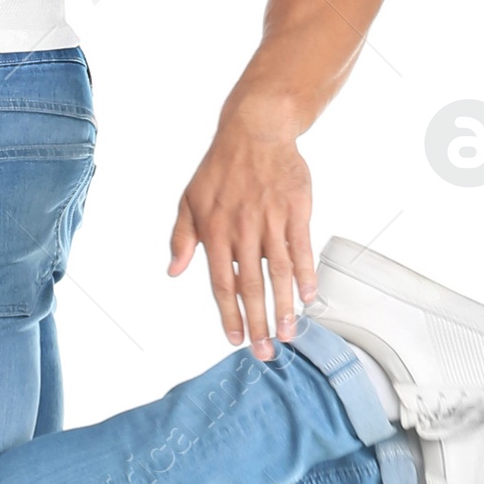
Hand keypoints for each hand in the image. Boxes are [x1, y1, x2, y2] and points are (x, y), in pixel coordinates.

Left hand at [168, 113, 317, 359]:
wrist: (255, 131)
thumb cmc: (221, 167)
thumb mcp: (190, 199)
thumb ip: (182, 237)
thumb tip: (173, 270)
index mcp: (214, 231)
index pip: (221, 283)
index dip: (228, 314)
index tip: (234, 340)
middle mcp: (242, 230)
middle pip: (251, 286)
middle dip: (258, 323)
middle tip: (266, 351)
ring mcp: (270, 221)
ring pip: (279, 273)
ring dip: (285, 307)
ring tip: (289, 332)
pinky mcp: (295, 210)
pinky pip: (302, 248)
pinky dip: (307, 275)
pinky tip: (309, 297)